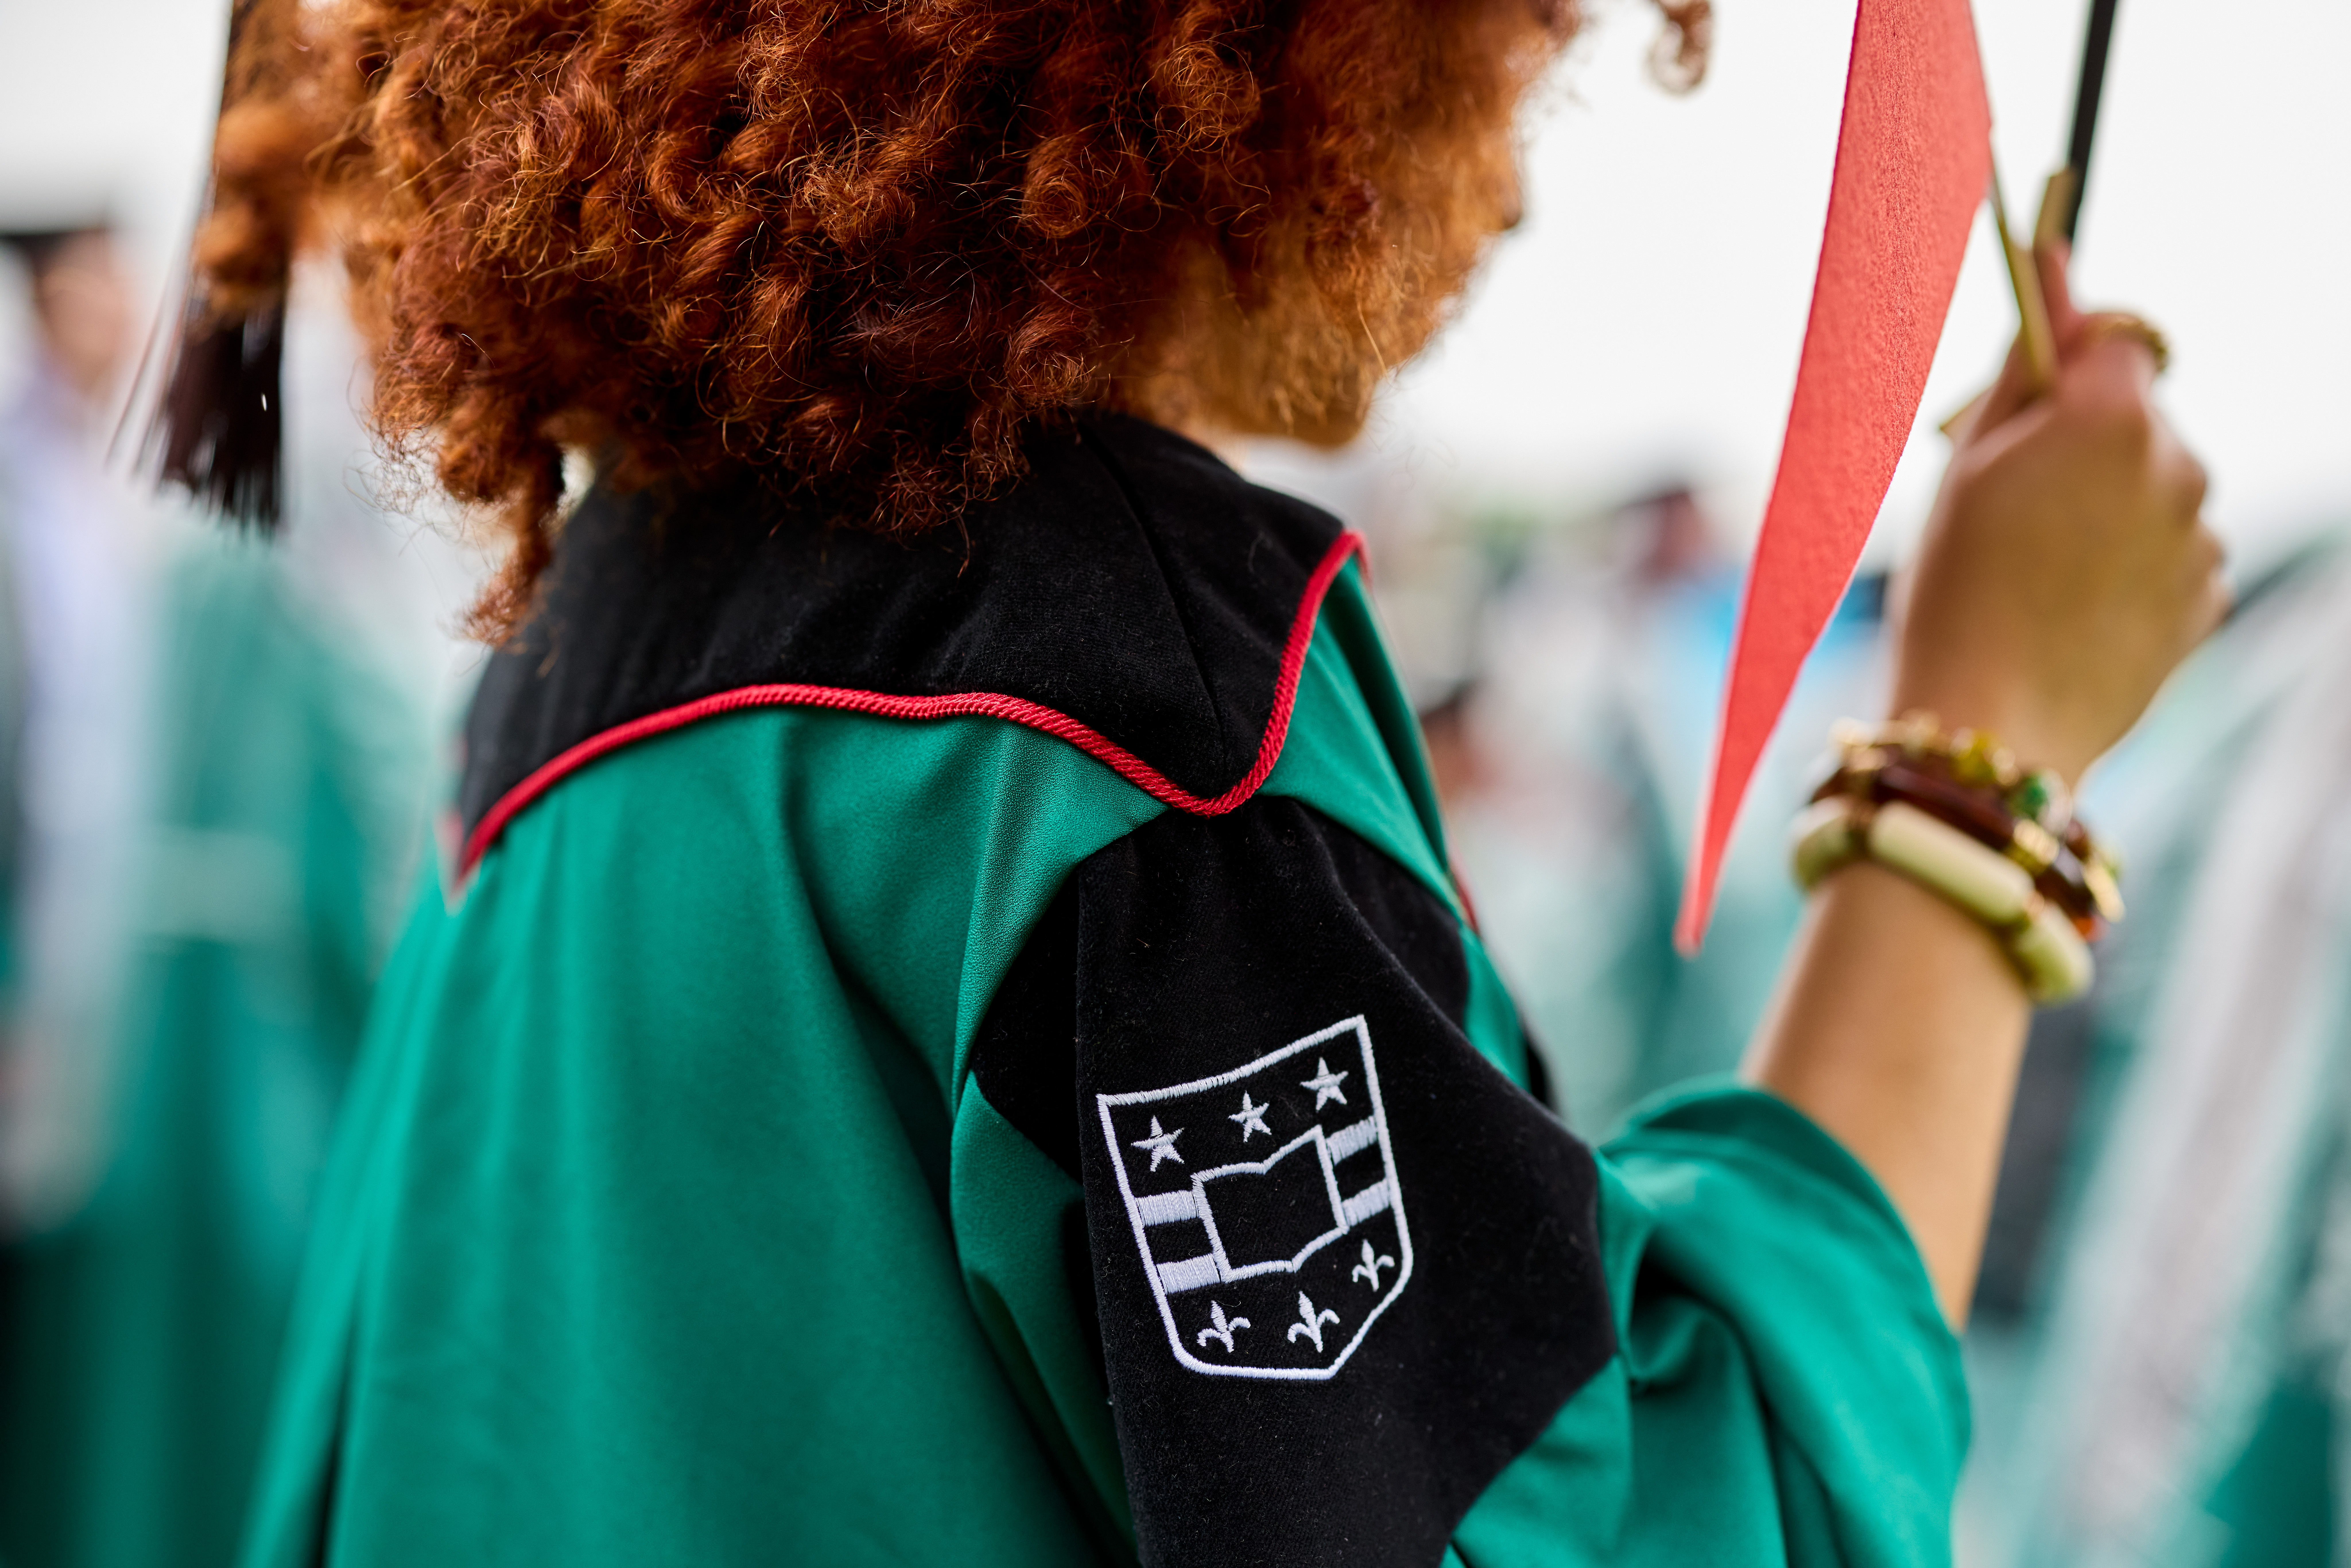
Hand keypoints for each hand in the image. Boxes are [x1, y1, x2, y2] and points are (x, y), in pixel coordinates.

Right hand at [1892, 243, 2226, 783]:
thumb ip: (2022, 365)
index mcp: (2112, 417)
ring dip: (2109, 508)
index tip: (2036, 393)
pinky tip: (2072, 607)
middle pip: (2139, 417)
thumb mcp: (1966, 465)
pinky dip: (2131, 567)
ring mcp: (2200, 535)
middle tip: (2013, 505)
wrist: (1992, 726)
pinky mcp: (2207, 596)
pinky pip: (2171, 553)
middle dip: (2086, 444)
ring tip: (2040, 570)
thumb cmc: (1957, 590)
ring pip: (2154, 488)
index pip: (2119, 336)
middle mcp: (2177, 464)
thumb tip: (2051, 268)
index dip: (2074, 358)